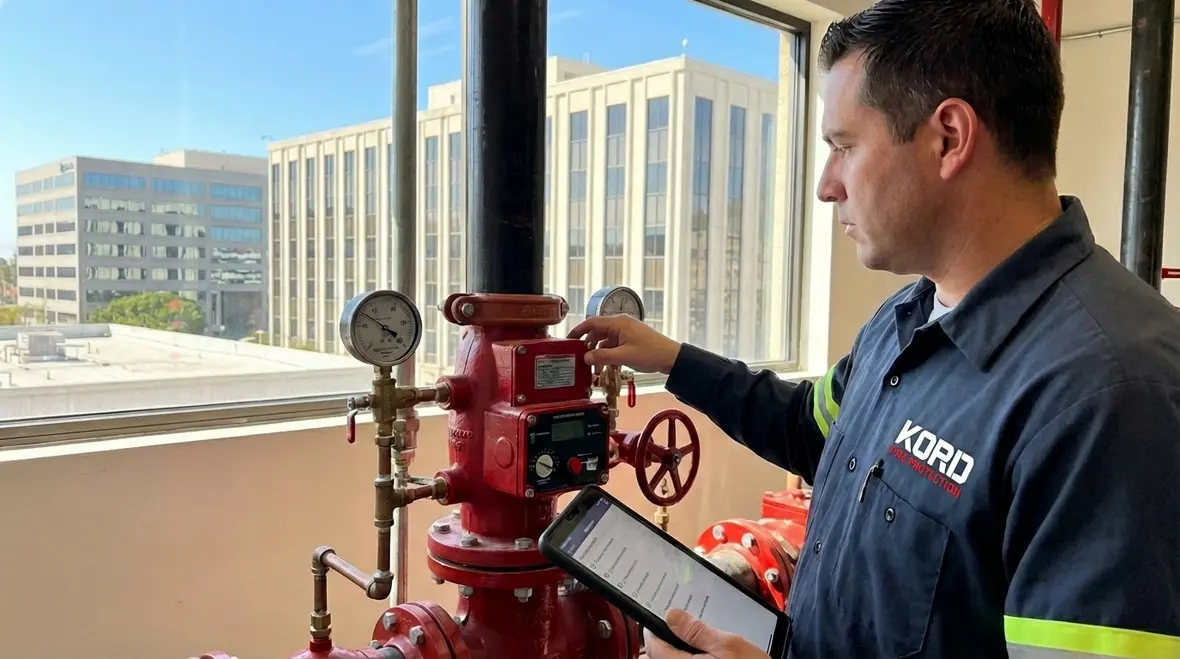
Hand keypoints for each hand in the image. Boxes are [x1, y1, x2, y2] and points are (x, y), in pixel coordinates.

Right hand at [567, 314, 681, 373]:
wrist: (671, 358)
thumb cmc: (650, 353)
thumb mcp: (624, 357)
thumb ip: (603, 357)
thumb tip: (586, 358)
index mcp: (618, 323)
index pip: (592, 322)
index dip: (578, 330)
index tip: (568, 340)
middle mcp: (620, 324)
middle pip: (597, 332)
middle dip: (588, 346)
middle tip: (579, 358)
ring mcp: (626, 332)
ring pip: (605, 340)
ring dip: (598, 353)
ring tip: (593, 369)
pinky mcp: (630, 340)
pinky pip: (613, 345)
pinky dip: (608, 355)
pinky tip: (605, 367)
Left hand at [645, 610, 771, 658]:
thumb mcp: (728, 645)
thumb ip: (697, 631)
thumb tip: (671, 616)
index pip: (651, 647)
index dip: (655, 630)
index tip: (665, 620)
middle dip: (662, 645)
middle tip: (680, 633)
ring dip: (674, 655)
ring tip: (695, 647)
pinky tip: (704, 658)